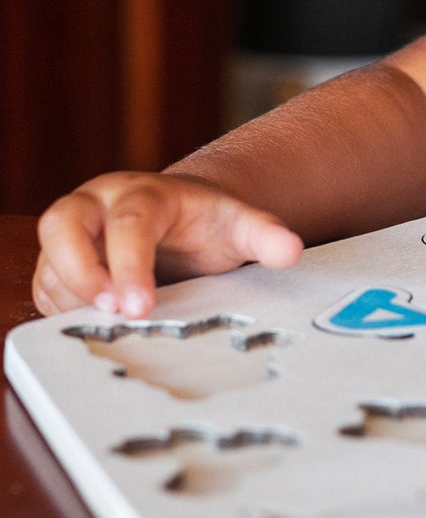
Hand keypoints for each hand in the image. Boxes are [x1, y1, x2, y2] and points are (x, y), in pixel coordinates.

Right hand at [33, 172, 302, 317]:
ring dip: (69, 296)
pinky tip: (92, 324)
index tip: (141, 306)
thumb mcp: (241, 224)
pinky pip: (44, 285)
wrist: (186, 216)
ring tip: (105, 324)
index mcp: (144, 193)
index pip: (129, 224)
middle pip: (62, 223)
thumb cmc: (209, 222)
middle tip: (111, 310)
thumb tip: (290, 250)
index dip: (130, 266)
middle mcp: (101, 204)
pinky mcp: (60, 259)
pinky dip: (61, 308)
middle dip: (79, 271)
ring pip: (49, 259)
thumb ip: (266, 235)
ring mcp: (75, 230)